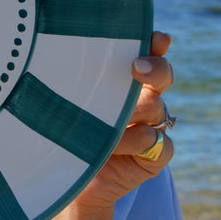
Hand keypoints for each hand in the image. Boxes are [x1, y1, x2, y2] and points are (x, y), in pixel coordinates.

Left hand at [67, 30, 175, 216]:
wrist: (63, 180)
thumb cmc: (58, 133)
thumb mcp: (63, 101)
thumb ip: (76, 79)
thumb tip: (69, 45)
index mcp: (123, 82)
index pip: (149, 54)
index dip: (155, 44)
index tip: (158, 39)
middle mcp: (141, 101)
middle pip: (162, 75)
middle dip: (155, 68)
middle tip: (136, 69)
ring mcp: (150, 128)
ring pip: (156, 108)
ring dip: (129, 115)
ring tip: (101, 127)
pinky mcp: (154, 157)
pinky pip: (159, 143)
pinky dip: (139, 143)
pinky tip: (114, 149)